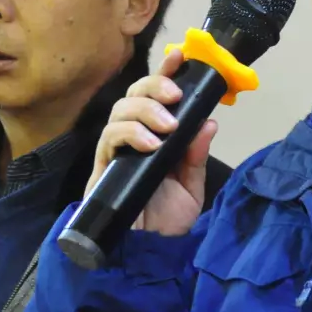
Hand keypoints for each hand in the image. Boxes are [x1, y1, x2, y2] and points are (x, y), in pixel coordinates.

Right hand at [86, 47, 216, 236]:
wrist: (148, 256)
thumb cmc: (166, 220)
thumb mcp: (190, 186)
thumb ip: (196, 155)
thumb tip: (209, 121)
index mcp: (155, 137)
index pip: (156, 97)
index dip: (165, 72)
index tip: (182, 54)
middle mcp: (133, 139)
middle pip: (132, 95)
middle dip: (154, 86)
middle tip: (175, 95)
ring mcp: (115, 153)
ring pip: (119, 112)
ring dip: (144, 111)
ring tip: (167, 126)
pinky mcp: (101, 170)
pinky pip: (108, 140)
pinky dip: (130, 134)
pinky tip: (149, 143)